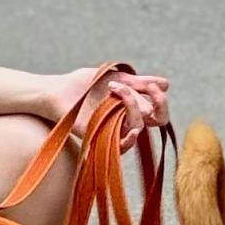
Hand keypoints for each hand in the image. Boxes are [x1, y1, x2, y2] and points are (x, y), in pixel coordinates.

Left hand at [43, 65, 171, 151]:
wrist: (58, 90)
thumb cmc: (84, 83)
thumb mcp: (116, 77)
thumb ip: (139, 81)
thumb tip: (166, 84)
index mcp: (132, 106)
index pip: (158, 110)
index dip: (161, 99)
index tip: (151, 85)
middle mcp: (127, 120)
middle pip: (157, 120)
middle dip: (156, 103)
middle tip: (145, 89)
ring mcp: (115, 130)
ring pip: (139, 126)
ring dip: (131, 104)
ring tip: (112, 89)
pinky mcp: (101, 139)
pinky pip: (123, 147)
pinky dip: (130, 139)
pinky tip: (132, 129)